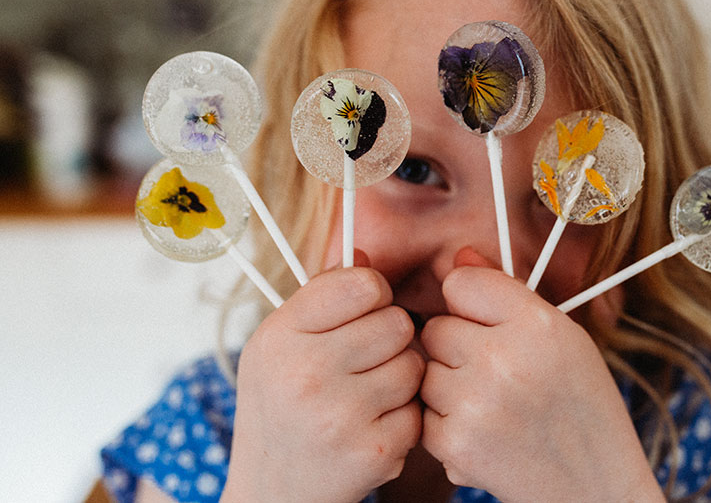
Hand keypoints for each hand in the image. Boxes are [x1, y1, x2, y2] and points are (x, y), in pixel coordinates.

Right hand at [222, 253, 424, 502]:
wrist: (271, 493)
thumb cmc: (282, 407)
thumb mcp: (280, 345)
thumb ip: (322, 296)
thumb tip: (365, 252)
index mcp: (279, 335)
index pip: (362, 282)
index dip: (374, 296)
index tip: (363, 313)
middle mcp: (303, 372)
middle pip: (398, 322)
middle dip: (390, 342)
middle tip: (363, 365)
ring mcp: (338, 415)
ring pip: (414, 366)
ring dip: (400, 382)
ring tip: (366, 399)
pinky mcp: (371, 452)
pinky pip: (419, 412)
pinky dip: (404, 422)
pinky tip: (372, 431)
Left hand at [419, 250, 663, 501]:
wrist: (594, 486)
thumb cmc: (582, 406)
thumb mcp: (564, 337)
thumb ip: (507, 294)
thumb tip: (458, 257)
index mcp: (537, 324)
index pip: (460, 283)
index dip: (469, 303)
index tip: (484, 320)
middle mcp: (505, 359)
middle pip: (436, 328)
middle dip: (457, 348)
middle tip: (496, 373)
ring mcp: (477, 404)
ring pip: (425, 372)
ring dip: (448, 387)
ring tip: (493, 405)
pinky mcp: (456, 444)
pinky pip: (423, 415)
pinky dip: (446, 425)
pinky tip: (486, 432)